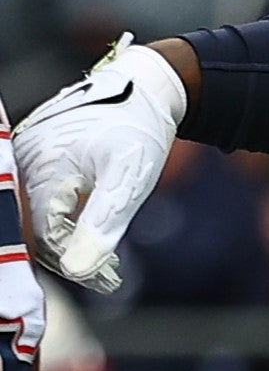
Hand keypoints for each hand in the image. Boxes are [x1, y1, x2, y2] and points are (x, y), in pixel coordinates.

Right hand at [15, 39, 188, 293]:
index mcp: (41, 169)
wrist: (144, 89)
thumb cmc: (139, 130)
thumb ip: (103, 223)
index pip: (45, 236)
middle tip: (109, 277)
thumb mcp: (128, 180)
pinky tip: (90, 237)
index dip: (76, 264)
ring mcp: (25, 159)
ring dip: (67, 243)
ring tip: (106, 265)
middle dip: (70, 258)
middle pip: (35, 230)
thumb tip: (80, 269)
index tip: (109, 280)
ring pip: (35, 217)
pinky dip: (62, 222)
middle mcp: (23, 163)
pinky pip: (38, 199)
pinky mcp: (34, 158)